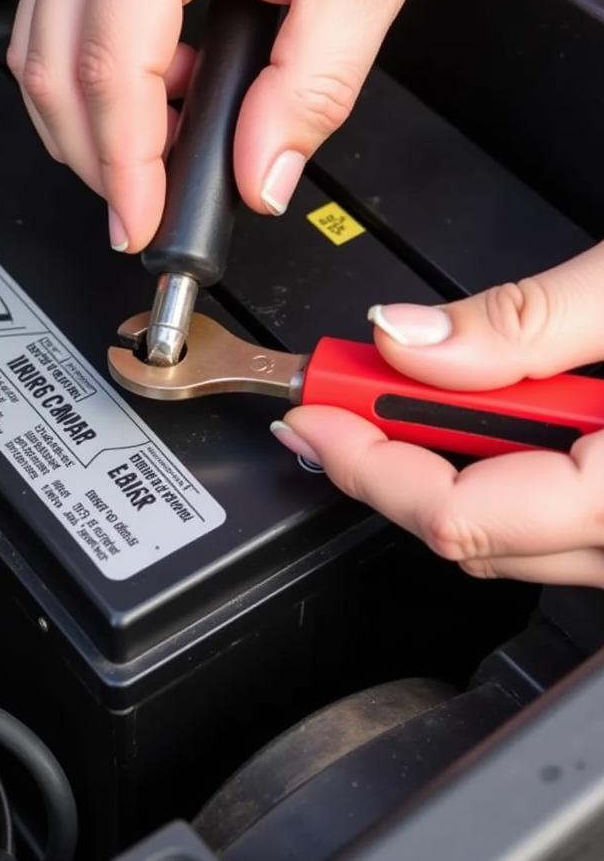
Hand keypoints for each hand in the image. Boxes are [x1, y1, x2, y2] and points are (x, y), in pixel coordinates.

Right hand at [7, 0, 448, 251]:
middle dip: (93, 158)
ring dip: (84, 121)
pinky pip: (58, 13)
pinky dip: (91, 74)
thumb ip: (312, 89)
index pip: (113, 71)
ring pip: (39, 44)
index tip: (142, 221)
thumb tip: (260, 175)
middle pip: (53, 66)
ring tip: (155, 152)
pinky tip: (156, 90)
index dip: (123, 167)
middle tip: (141, 206)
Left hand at [271, 243, 603, 587]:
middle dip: (387, 463)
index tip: (309, 414)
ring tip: (422, 398)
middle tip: (344, 401)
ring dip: (442, 470)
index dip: (362, 463)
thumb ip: (524, 320)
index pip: (455, 514)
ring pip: (506, 540)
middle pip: (466, 535)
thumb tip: (406, 339)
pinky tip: (493, 424)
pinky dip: (502, 478)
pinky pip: (552, 528)